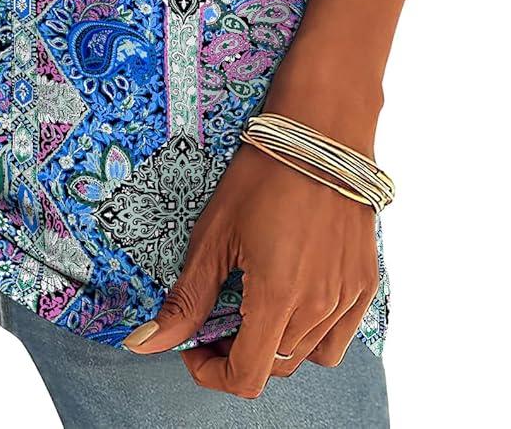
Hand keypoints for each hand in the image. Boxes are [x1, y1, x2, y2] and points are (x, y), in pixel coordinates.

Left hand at [121, 140, 380, 397]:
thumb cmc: (262, 173)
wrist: (320, 132)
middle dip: (238, 352)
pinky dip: (311, 332)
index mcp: (277, 297)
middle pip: (274, 367)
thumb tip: (145, 343)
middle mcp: (318, 307)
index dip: (212, 373)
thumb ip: (186, 298)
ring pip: (306, 354)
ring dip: (274, 343)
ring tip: (254, 301)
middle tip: (217, 316)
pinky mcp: (365, 284)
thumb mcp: (213, 234)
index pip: (246, 378)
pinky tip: (292, 295)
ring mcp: (347, 298)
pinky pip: (338, 336)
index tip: (195, 347)